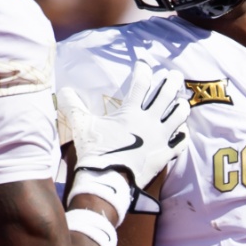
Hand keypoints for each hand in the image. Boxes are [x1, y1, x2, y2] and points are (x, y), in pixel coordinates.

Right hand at [59, 62, 189, 223]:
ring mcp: (160, 138)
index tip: (144, 65)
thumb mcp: (81, 126)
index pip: (141, 84)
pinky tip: (182, 131)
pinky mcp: (164, 154)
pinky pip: (180, 142)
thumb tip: (62, 90)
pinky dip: (183, 134)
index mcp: (130, 112)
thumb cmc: (95, 151)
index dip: (143, 71)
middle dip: (172, 81)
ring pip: (179, 116)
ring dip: (181, 106)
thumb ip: (72, 106)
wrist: (108, 181)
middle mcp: (149, 122)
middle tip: (175, 74)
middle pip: (166, 95)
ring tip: (181, 101)